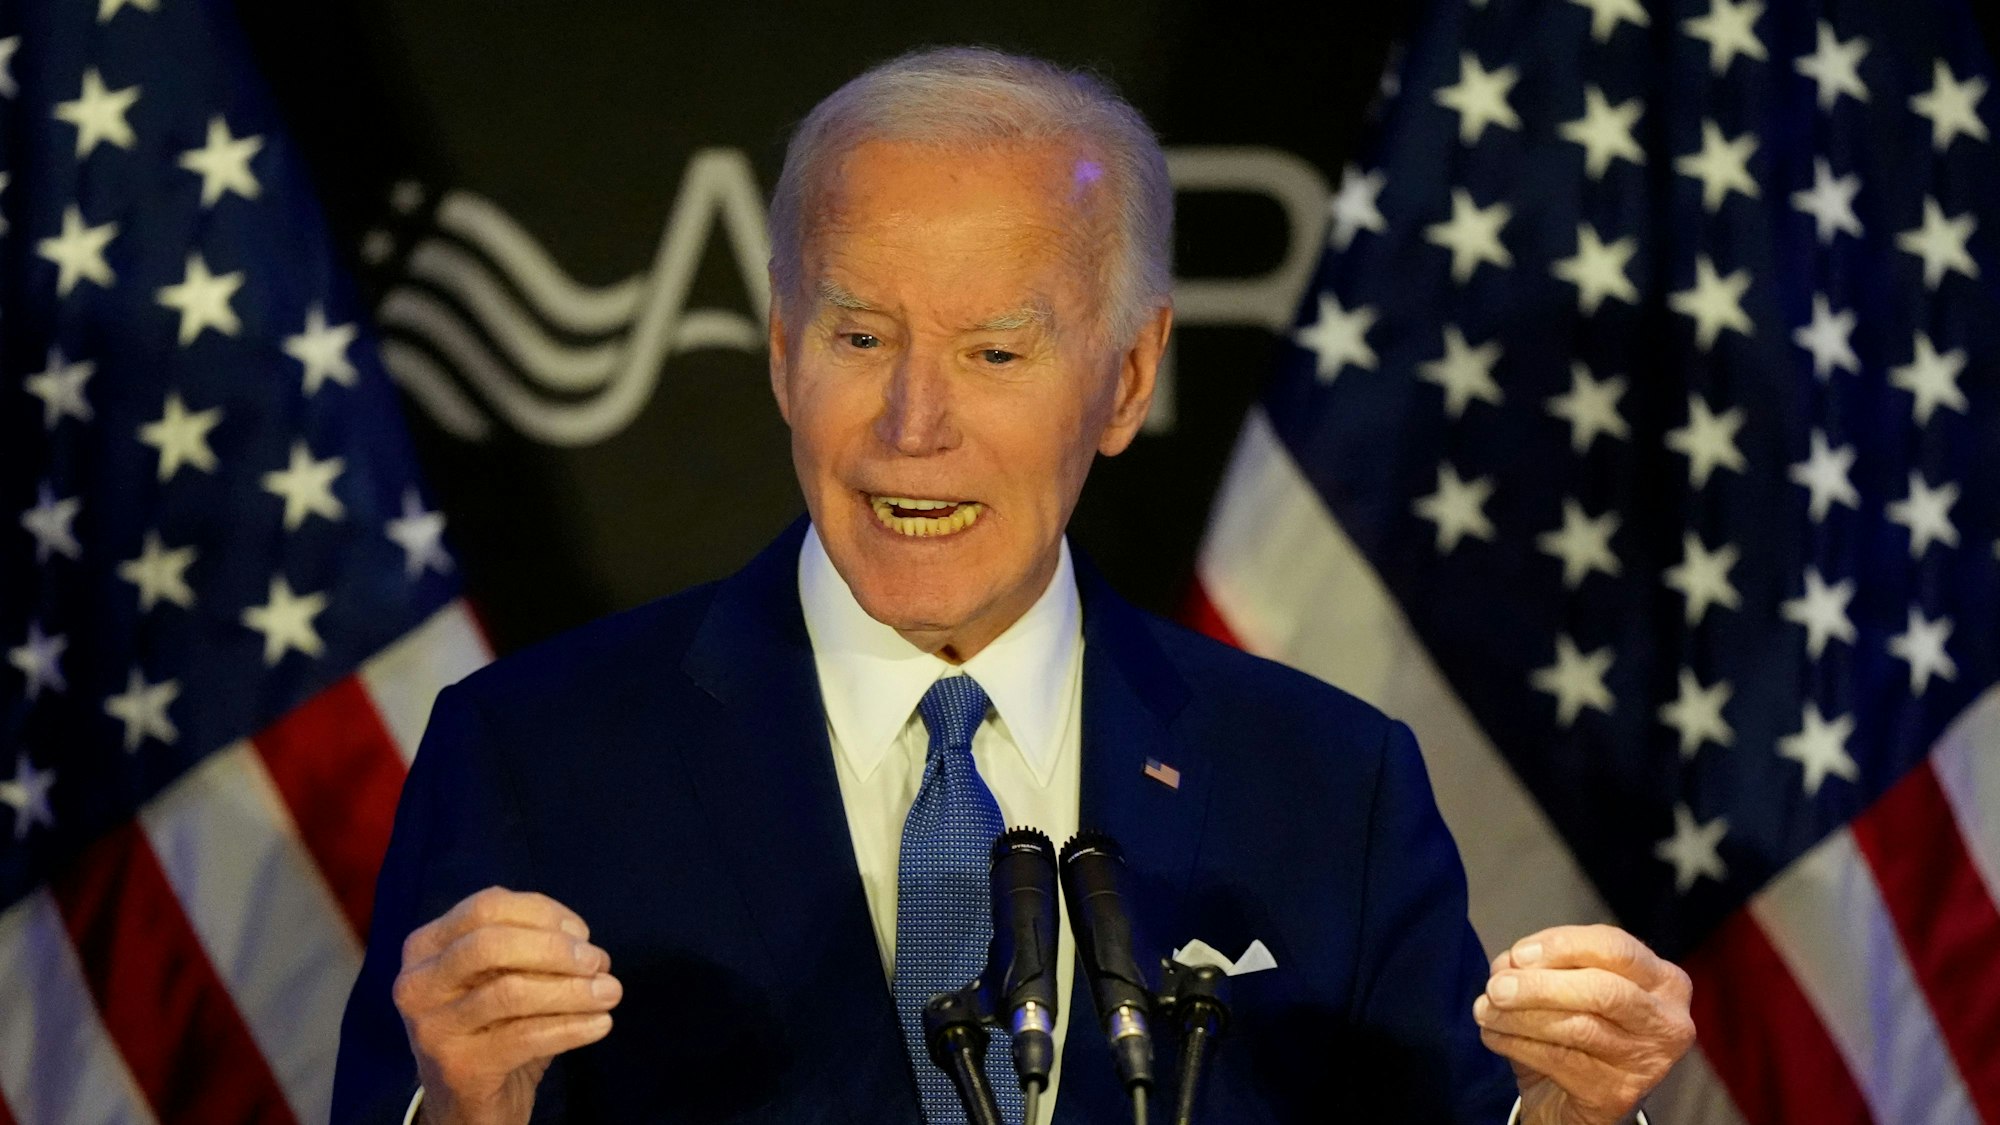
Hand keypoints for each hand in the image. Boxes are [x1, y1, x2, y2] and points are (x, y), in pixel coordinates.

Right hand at [394, 886, 620, 1124]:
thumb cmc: (490, 1027)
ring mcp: (433, 1027)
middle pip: (491, 943)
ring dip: (572, 990)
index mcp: (426, 946)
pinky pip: (525, 1037)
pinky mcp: (458, 1066)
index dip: (542, 913)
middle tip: (599, 962)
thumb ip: (527, 947)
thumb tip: (582, 943)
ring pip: (510, 991)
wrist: (466, 1104)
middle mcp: (417, 983)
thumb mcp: (499, 977)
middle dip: (554, 948)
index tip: (582, 934)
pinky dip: (571, 1027)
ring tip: (611, 993)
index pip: (486, 906)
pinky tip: (600, 1024)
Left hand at [1472, 924, 1693, 1124]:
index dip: (1562, 945)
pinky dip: (1517, 1044)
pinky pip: (1559, 1060)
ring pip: (1578, 1027)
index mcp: (1663, 980)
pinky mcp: (1617, 1093)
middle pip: (1602, 989)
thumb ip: (1544, 965)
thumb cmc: (1576, 1027)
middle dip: (1540, 985)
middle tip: (1496, 987)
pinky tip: (1495, 1036)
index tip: (1518, 954)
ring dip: (1520, 1016)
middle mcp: (1666, 1021)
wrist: (1575, 1099)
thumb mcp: (1567, 985)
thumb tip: (1510, 964)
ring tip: (1485, 1011)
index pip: (1615, 947)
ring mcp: (1646, 1061)